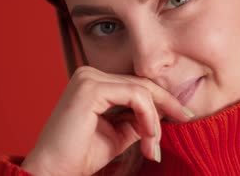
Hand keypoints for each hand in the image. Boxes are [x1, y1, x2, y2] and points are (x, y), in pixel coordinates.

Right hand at [20, 65, 192, 175]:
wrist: (54, 172)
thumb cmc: (82, 155)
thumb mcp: (120, 133)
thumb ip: (140, 118)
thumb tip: (167, 109)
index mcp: (95, 82)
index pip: (137, 85)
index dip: (163, 99)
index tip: (183, 114)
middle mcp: (90, 74)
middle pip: (142, 84)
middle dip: (166, 106)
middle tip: (185, 119)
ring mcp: (89, 78)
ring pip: (142, 90)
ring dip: (155, 119)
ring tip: (153, 145)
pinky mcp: (91, 88)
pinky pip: (135, 96)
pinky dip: (148, 116)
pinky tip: (148, 135)